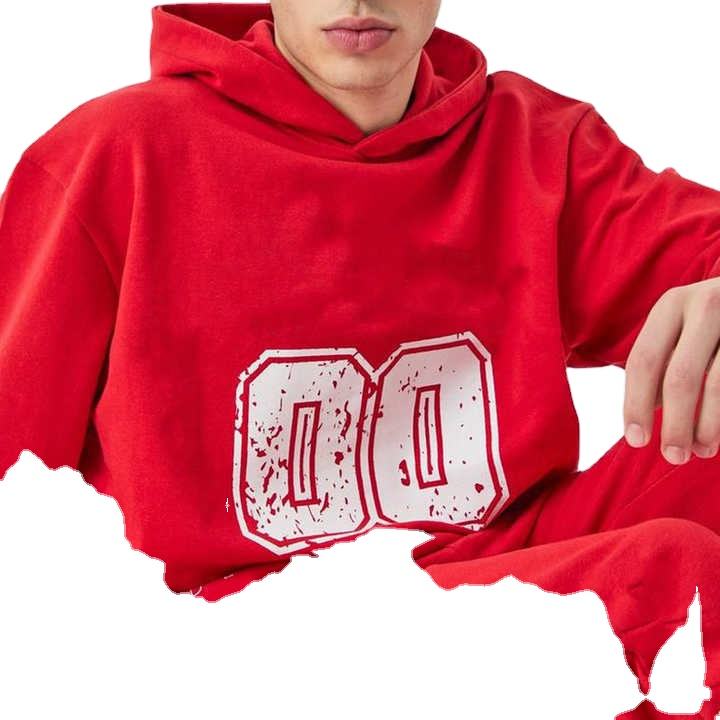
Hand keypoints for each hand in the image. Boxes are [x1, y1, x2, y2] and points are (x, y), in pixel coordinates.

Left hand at [623, 278, 719, 463]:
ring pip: (718, 384)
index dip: (635, 404)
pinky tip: (719, 434)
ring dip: (708, 426)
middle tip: (673, 457)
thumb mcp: (680, 330)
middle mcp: (706, 305)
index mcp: (672, 305)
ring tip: (701, 451)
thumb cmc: (710, 322)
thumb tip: (642, 416)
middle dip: (674, 423)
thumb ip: (660, 364)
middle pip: (680, 376)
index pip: (644, 361)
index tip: (635, 440)